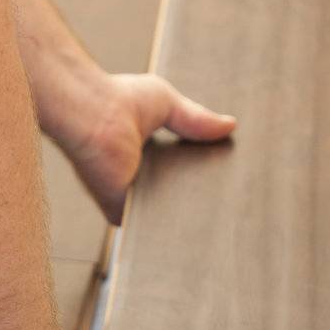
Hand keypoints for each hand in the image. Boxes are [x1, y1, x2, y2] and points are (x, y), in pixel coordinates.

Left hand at [68, 74, 235, 223]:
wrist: (95, 115)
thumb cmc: (118, 100)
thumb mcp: (167, 103)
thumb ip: (197, 119)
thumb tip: (230, 125)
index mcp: (142, 156)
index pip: (177, 176)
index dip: (201, 178)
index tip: (229, 184)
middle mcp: (135, 181)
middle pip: (174, 199)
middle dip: (201, 202)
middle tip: (234, 205)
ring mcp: (129, 200)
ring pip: (165, 217)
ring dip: (190, 217)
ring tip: (225, 219)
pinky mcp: (123, 213)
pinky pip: (153, 228)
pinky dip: (173, 228)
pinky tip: (201, 227)